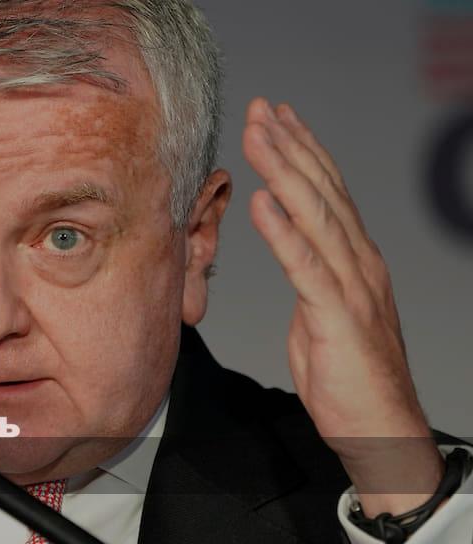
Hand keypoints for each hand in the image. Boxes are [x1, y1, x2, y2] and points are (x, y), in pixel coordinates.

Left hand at [242, 97, 443, 515]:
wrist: (380, 428)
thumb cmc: (349, 375)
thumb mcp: (323, 313)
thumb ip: (311, 277)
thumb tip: (293, 251)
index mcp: (353, 260)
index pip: (327, 192)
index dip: (302, 152)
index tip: (276, 119)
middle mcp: (358, 262)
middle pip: (321, 191)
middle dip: (288, 145)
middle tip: (260, 108)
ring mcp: (351, 286)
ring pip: (314, 216)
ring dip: (283, 171)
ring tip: (256, 136)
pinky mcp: (337, 316)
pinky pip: (305, 267)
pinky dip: (283, 232)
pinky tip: (263, 202)